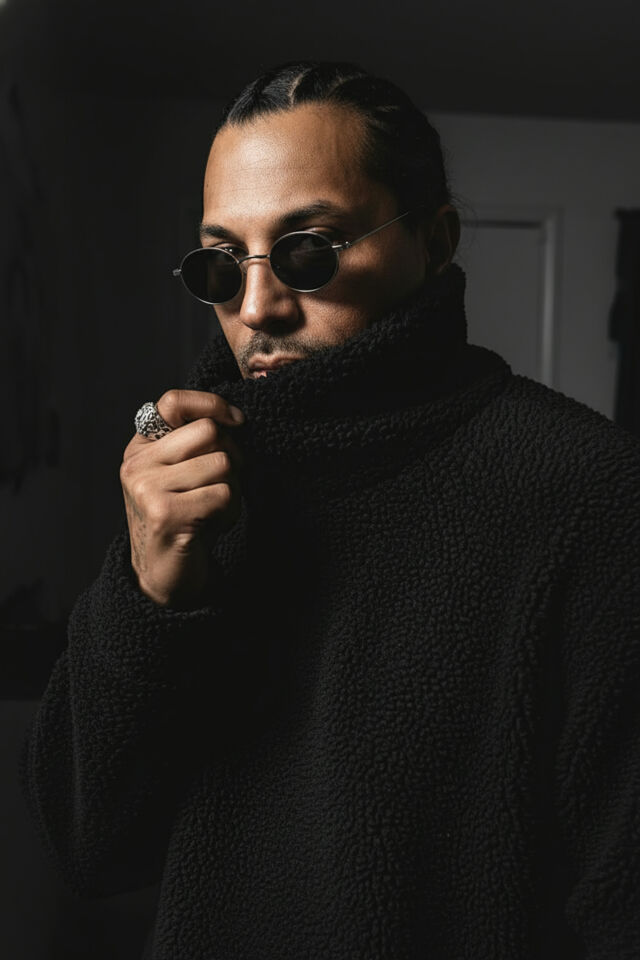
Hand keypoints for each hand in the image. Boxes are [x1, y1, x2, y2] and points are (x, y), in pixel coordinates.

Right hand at [120, 389, 244, 607]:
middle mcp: (137, 464)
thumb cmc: (185, 518)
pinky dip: (230, 512)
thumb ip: (196, 444)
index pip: (173, 402)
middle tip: (224, 483)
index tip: (237, 421)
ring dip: (232, 489)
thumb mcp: (184, 474)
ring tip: (214, 509)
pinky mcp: (165, 514)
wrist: (164, 574)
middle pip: (209, 432)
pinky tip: (212, 525)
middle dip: (231, 456)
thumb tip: (235, 418)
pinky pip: (223, 495)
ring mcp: (147, 489)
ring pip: (222, 464)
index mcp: (141, 448)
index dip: (211, 404)